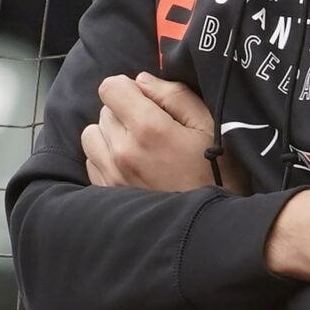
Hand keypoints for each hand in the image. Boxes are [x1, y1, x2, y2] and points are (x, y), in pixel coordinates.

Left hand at [80, 73, 234, 193]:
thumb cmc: (218, 174)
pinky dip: (105, 158)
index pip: (111, 88)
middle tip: (152, 129)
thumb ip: (174, 95)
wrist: (212, 228)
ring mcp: (111, 176)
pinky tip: (131, 166)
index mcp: (149, 129)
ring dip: (110, 135)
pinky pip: (91, 162)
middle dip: (124, 112)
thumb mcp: (209, 126)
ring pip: (91, 135)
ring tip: (137, 147)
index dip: (128, 89)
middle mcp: (123, 152)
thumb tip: (141, 81)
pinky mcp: (106, 194)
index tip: (146, 101)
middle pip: (104, 111)